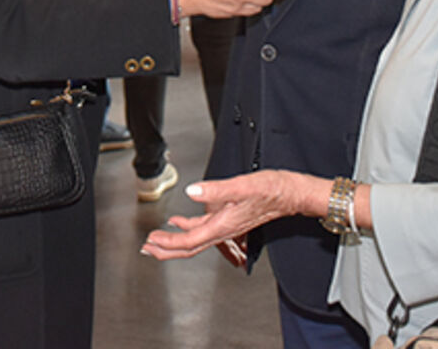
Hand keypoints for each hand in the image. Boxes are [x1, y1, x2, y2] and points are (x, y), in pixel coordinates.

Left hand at [142, 171, 312, 260]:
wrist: (291, 193)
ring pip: (195, 240)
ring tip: (157, 238)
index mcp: (223, 225)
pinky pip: (203, 229)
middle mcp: (223, 230)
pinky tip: (179, 221)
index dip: (169, 243)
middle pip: (190, 248)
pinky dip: (187, 227)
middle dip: (167, 250)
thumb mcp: (242, 186)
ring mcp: (226, 226)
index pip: (190, 241)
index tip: (152, 241)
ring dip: (174, 241)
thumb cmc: (272, 190)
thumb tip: (192, 192)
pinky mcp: (229, 219)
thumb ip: (215, 190)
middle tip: (147, 249)